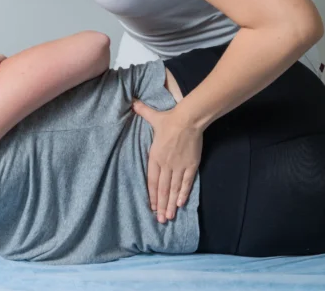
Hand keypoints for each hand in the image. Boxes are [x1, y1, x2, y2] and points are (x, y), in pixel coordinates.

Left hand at [132, 100, 202, 223]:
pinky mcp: (191, 165)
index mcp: (155, 156)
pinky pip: (186, 182)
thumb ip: (143, 112)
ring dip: (171, 204)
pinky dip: (184, 193)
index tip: (152, 208)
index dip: (152, 195)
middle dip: (161, 205)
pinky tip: (181, 204)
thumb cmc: (170, 119)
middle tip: (161, 220)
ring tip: (169, 217)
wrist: (189, 119)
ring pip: (174, 189)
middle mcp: (166, 164)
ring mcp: (179, 166)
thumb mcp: (154, 117)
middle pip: (163, 188)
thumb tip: (133, 102)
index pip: (152, 180)